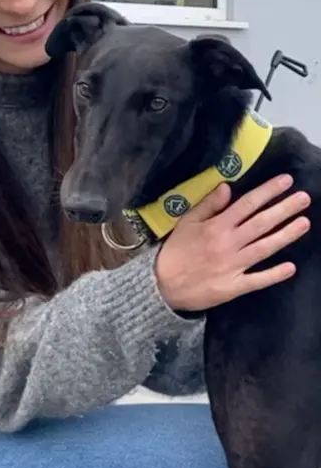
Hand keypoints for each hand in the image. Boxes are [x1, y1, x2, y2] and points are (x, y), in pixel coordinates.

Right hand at [155, 174, 310, 311]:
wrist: (162, 285)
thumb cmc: (176, 251)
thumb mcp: (186, 222)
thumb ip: (208, 205)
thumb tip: (228, 186)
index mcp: (217, 226)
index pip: (247, 204)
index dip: (268, 191)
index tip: (286, 181)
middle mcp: (228, 243)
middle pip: (261, 223)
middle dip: (284, 209)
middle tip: (305, 198)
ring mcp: (233, 266)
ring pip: (264, 248)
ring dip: (285, 235)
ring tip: (304, 223)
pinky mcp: (233, 287)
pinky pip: (257, 280)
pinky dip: (273, 274)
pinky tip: (291, 267)